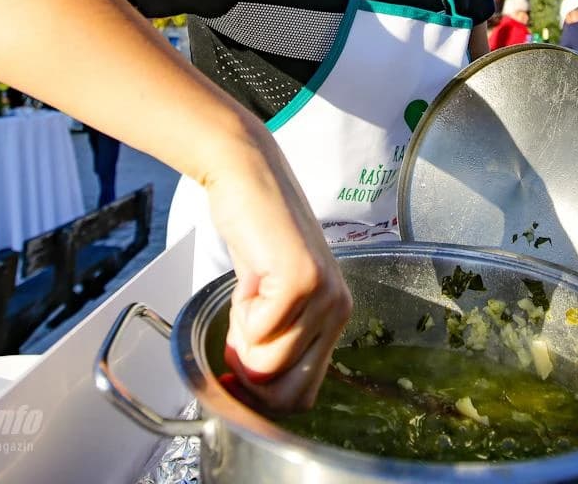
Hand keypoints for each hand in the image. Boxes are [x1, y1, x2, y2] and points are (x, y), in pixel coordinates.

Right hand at [201, 131, 351, 411]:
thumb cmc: (255, 236)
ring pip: (266, 369)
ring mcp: (324, 297)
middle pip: (284, 394)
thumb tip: (246, 394)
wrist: (248, 179)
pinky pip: (255, 336)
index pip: (302, 398)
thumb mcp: (270, 299)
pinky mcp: (301, 282)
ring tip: (251, 290)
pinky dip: (238, 314)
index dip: (262, 395)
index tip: (240, 362)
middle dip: (249, 373)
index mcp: (334, 319)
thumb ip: (272, 343)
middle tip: (244, 322)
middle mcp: (339, 311)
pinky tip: (250, 276)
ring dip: (241, 337)